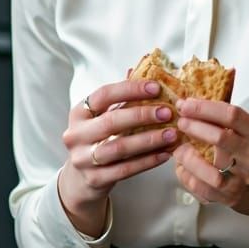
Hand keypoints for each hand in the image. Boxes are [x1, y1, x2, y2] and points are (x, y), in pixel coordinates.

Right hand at [58, 79, 177, 233]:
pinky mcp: (94, 179)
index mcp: (79, 113)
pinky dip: (148, 161)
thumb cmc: (98, 140)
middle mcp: (76, 134)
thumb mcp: (103, 117)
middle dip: (143, 115)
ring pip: (120, 147)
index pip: (103, 95)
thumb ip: (121, 98)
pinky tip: (165, 154)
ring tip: (172, 135)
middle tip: (169, 113)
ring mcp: (83, 159)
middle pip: (112, 121)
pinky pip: (126, 169)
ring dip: (149, 140)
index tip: (156, 87)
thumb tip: (140, 68)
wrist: (80, 179)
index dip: (130, 89)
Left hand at [173, 98, 248, 234]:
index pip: (232, 115)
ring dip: (187, 156)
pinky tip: (182, 166)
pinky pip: (201, 187)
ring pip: (209, 169)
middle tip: (181, 122)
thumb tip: (192, 105)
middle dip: (194, 126)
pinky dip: (186, 175)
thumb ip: (229, 121)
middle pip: (220, 137)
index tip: (186, 104)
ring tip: (179, 148)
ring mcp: (241, 179)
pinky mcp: (229, 197)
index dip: (204, 107)